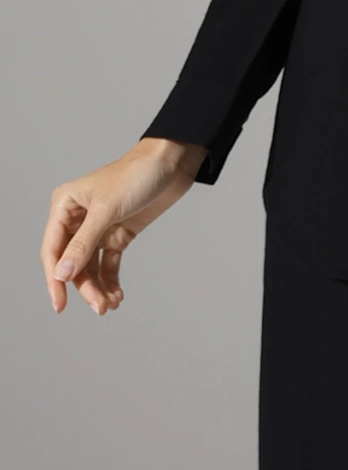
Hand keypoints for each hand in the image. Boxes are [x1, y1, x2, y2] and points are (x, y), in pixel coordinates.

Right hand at [40, 138, 207, 316]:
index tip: (59, 304)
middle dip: (84, 286)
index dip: (54, 279)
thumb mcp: (107, 209)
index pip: (53, 249)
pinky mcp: (118, 233)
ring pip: (90, 266)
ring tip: (110, 304)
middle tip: (99, 306)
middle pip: (72, 262)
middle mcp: (78, 217)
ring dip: (97, 287)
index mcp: (65, 205)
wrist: (172, 162)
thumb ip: (83, 243)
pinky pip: (108, 263)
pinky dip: (110, 280)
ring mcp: (99, 227)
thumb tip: (61, 275)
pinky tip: (117, 295)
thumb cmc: (136, 174)